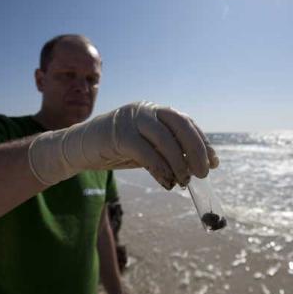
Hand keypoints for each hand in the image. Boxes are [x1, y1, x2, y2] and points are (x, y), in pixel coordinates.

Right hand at [29, 101, 218, 187]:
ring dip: (179, 163)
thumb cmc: (116, 149)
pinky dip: (160, 169)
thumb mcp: (146, 148)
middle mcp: (145, 110)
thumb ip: (168, 152)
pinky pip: (146, 152)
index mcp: (154, 111)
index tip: (214, 163)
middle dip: (196, 150)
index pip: (185, 122)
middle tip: (202, 173)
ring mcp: (131, 119)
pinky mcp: (118, 134)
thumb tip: (198, 166)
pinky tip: (166, 183)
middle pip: (180, 125)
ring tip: (183, 181)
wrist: (78, 147)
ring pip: (165, 139)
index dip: (203, 142)